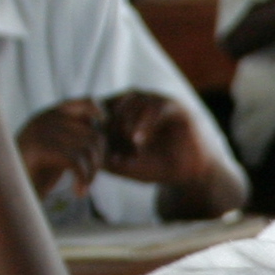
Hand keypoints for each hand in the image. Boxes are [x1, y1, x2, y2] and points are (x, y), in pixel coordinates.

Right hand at [16, 99, 107, 199]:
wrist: (7, 192)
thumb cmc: (36, 173)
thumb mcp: (56, 148)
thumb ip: (74, 136)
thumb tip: (103, 125)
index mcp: (50, 115)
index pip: (84, 102)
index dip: (98, 112)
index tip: (103, 127)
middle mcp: (45, 118)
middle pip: (93, 134)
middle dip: (98, 160)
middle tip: (89, 179)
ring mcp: (40, 131)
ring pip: (87, 149)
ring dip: (91, 173)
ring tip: (82, 188)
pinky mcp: (38, 148)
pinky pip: (75, 161)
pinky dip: (83, 179)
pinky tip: (78, 192)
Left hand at [99, 91, 215, 187]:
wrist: (190, 173)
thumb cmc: (156, 166)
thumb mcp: (126, 164)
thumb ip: (106, 157)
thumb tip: (84, 151)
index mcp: (125, 110)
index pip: (101, 105)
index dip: (95, 123)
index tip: (94, 145)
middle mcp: (141, 101)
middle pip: (114, 102)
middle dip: (110, 125)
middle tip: (111, 148)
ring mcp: (158, 101)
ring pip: (134, 101)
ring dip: (126, 124)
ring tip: (127, 147)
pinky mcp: (175, 107)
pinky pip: (156, 108)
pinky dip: (144, 123)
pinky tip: (138, 141)